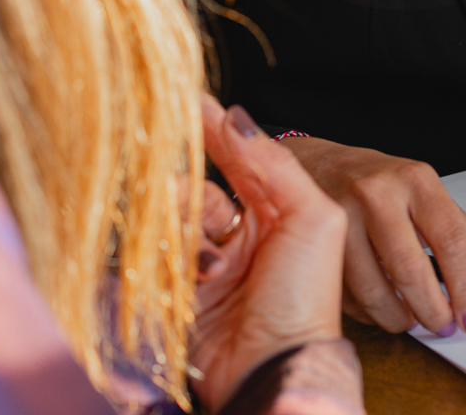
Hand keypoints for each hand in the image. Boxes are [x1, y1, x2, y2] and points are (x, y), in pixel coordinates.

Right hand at [191, 97, 347, 410]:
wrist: (274, 367)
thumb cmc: (305, 298)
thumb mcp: (310, 219)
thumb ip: (275, 165)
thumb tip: (238, 116)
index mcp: (276, 210)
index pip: (239, 157)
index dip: (214, 129)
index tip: (188, 99)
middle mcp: (239, 232)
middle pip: (197, 184)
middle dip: (191, 184)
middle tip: (190, 190)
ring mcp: (205, 262)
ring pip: (173, 217)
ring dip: (186, 227)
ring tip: (212, 259)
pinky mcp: (175, 290)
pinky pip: (155, 253)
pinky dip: (171, 256)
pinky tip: (197, 274)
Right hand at [279, 134, 465, 335]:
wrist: (311, 166)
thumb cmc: (378, 182)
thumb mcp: (430, 198)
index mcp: (415, 181)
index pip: (451, 239)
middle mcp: (377, 195)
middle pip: (411, 269)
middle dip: (432, 310)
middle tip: (443, 325)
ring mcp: (340, 218)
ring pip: (374, 288)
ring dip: (398, 317)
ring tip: (412, 320)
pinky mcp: (312, 244)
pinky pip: (345, 294)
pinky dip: (367, 311)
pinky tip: (379, 308)